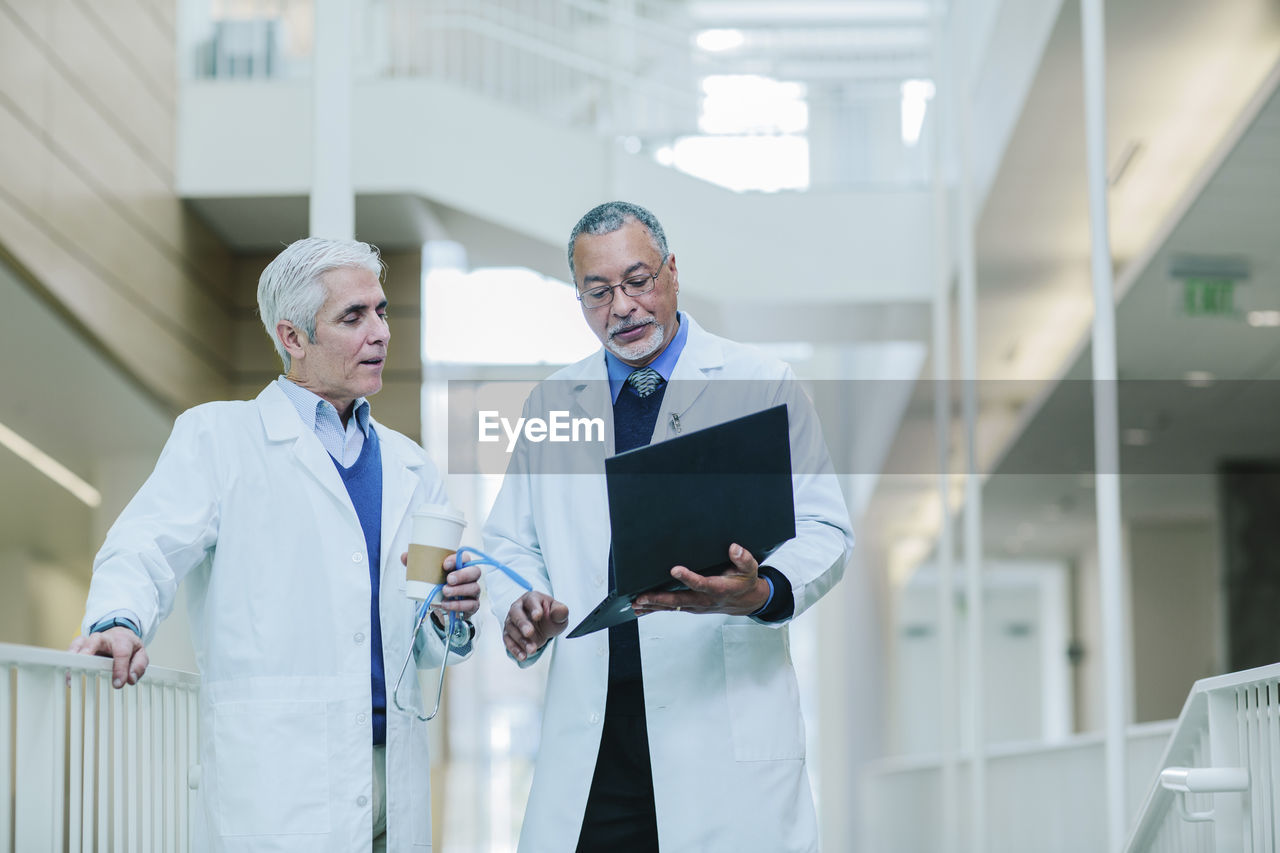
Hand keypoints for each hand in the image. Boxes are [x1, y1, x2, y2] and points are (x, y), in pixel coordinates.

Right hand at [69, 627, 148, 688]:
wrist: (121, 634)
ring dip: (74, 657)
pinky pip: (72, 647)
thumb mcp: (140, 654)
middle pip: (95, 641)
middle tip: (85, 670)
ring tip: (71, 675)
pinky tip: (68, 672)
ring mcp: (90, 640)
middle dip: (89, 654)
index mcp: (122, 639)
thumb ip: (138, 666)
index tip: (118, 684)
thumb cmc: (129, 646)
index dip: (120, 669)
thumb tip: (130, 679)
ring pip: (79, 643)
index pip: (121, 653)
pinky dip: (69, 658)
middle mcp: (104, 638)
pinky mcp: (81, 644)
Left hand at [399, 552, 481, 619]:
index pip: (465, 558)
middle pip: (475, 571)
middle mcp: (471, 577)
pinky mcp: (473, 605)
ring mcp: (473, 591)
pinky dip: (458, 605)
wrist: (442, 604)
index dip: (457, 559)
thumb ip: (416, 564)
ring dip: (459, 590)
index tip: (445, 564)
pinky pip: (471, 604)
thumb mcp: (426, 574)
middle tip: (448, 579)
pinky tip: (446, 604)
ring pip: (474, 588)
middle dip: (462, 575)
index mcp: (461, 565)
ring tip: (445, 592)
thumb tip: (404, 556)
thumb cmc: (438, 584)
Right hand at [503, 591, 568, 661]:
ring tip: (532, 650)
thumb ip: (560, 611)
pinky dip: (515, 649)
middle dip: (522, 624)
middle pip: (516, 614)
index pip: (531, 601)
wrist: (544, 627)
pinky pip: (508, 641)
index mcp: (531, 598)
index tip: (538, 616)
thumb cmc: (551, 617)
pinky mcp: (508, 634)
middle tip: (529, 633)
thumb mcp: (559, 613)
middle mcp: (518, 607)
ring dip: (521, 640)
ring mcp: (511, 621)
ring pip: (512, 629)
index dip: (534, 608)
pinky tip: (523, 656)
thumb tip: (559, 611)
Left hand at [633, 543, 769, 616]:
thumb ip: (743, 558)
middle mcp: (705, 600)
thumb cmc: (745, 582)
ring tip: (636, 603)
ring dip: (653, 605)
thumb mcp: (750, 569)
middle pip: (679, 600)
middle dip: (659, 599)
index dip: (688, 577)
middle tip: (642, 597)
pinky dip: (656, 609)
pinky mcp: (691, 607)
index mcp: (718, 588)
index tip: (675, 569)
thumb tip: (734, 548)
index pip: (701, 584)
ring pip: (672, 607)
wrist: (746, 602)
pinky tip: (641, 609)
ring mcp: (696, 606)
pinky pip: (672, 609)